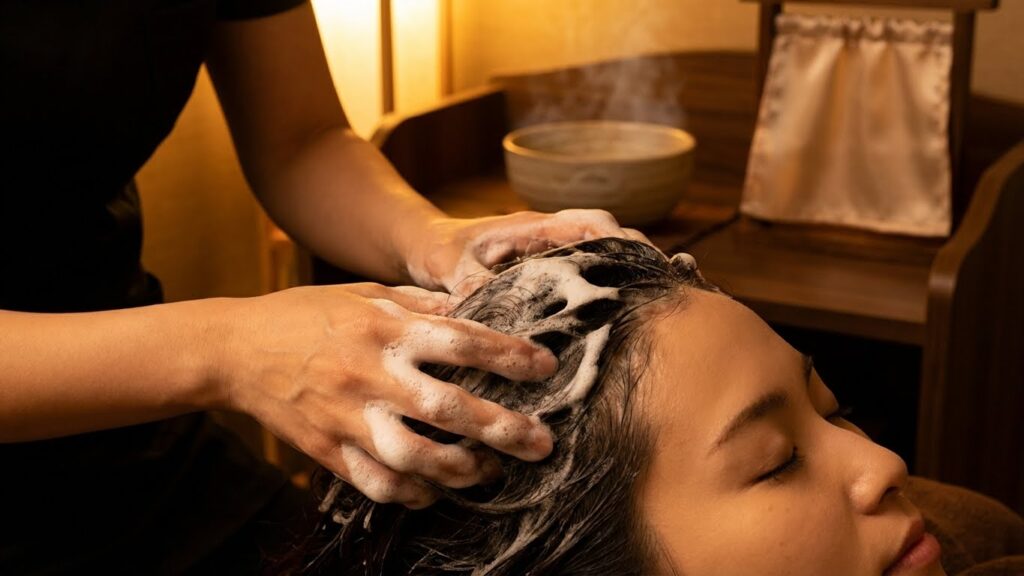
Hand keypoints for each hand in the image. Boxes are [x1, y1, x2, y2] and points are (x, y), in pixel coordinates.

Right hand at [212, 283, 556, 507]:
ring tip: (490, 472)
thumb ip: (418, 304)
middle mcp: (369, 374)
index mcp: (383, 328)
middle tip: (542, 443)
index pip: (460, 341)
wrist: (234, 350)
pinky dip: (411, 494)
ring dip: (460, 470)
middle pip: (447, 408)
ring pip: (413, 457)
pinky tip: (436, 491)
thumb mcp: (362, 293)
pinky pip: (375, 484)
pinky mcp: (326, 450)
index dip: (508, 356)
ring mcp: (346, 417)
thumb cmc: (305, 315)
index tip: (545, 367)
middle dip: (502, 428)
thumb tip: (472, 309)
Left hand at [404, 209, 651, 297]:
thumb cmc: (438, 249)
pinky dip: (609, 288)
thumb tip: (487, 301)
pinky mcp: (549, 274)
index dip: (619, 239)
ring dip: (628, 272)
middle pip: (608, 237)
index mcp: (533, 227)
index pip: (589, 222)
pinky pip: (587, 275)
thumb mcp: (448, 264)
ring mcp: (553, 254)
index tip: (642, 258)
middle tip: (663, 286)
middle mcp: (550, 237)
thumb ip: (468, 281)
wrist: (427, 248)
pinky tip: (624, 318)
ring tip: (655, 304)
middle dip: (637, 255)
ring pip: (602, 256)